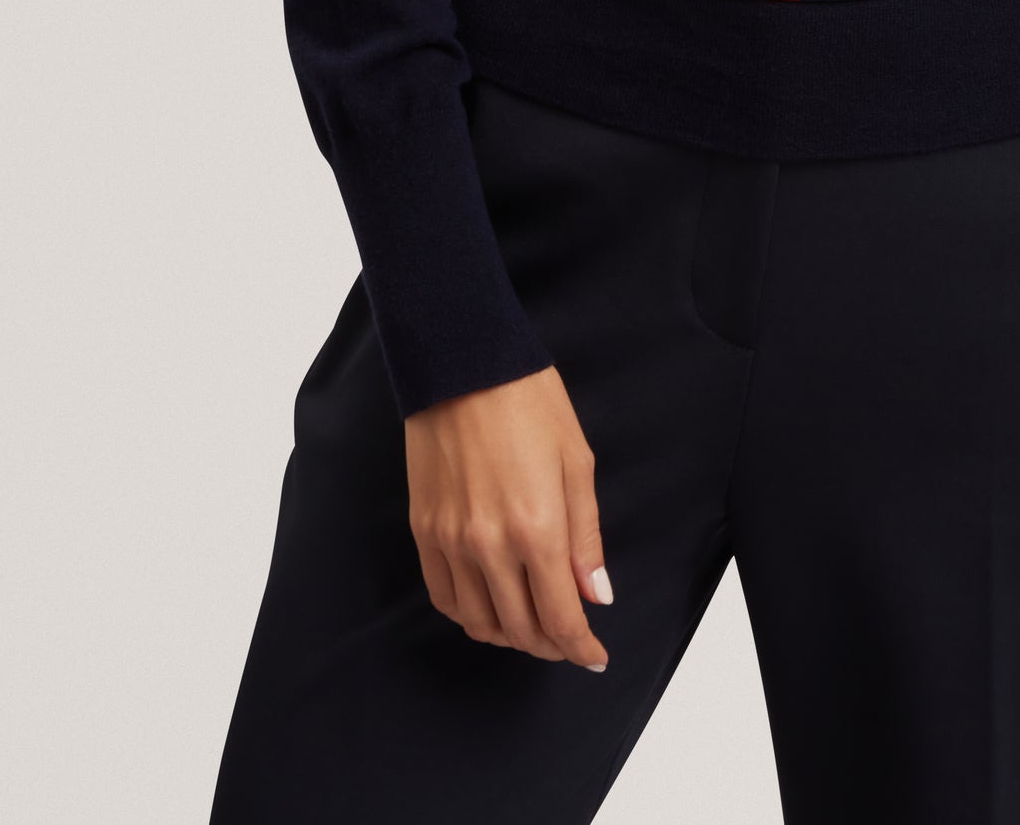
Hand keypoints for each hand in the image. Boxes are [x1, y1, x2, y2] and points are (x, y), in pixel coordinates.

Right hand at [405, 365, 612, 666]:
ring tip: (532, 626)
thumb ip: (585, 537)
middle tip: (570, 640)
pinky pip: (444, 596)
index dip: (580, 647)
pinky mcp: (424, 530)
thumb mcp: (576, 462)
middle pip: (520, 628)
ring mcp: (450, 541)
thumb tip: (596, 596)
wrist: (462, 363)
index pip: (560, 617)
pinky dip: (469, 614)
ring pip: (479, 622)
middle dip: (551, 645)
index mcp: (536, 528)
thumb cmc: (529, 402)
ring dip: (510, 635)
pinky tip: (489, 607)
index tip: (595, 656)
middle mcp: (489, 545)